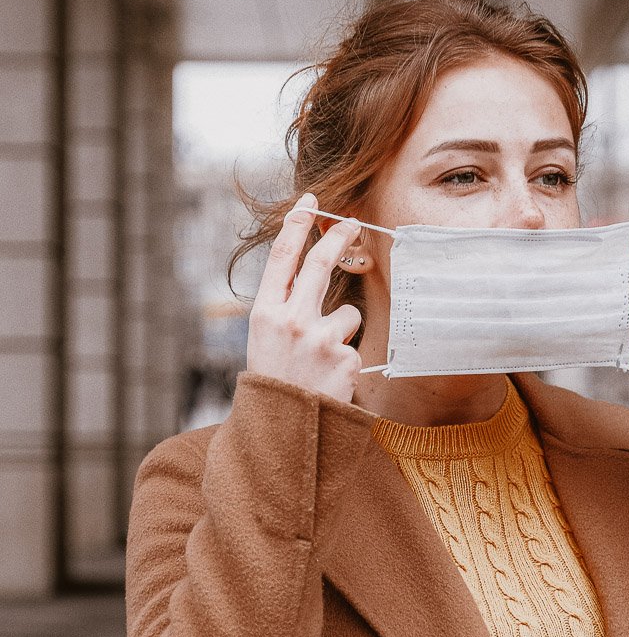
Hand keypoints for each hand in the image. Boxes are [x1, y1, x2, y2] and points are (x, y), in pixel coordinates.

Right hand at [246, 192, 362, 401]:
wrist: (282, 433)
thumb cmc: (275, 383)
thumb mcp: (265, 342)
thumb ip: (286, 308)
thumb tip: (316, 271)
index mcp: (265, 314)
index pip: (282, 258)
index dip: (297, 226)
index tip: (311, 202)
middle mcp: (291, 320)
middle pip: (321, 265)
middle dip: (339, 236)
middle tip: (353, 220)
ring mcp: (319, 339)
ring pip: (347, 314)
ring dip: (341, 333)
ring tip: (320, 363)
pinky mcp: (345, 358)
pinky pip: (355, 346)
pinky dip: (346, 360)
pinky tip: (329, 380)